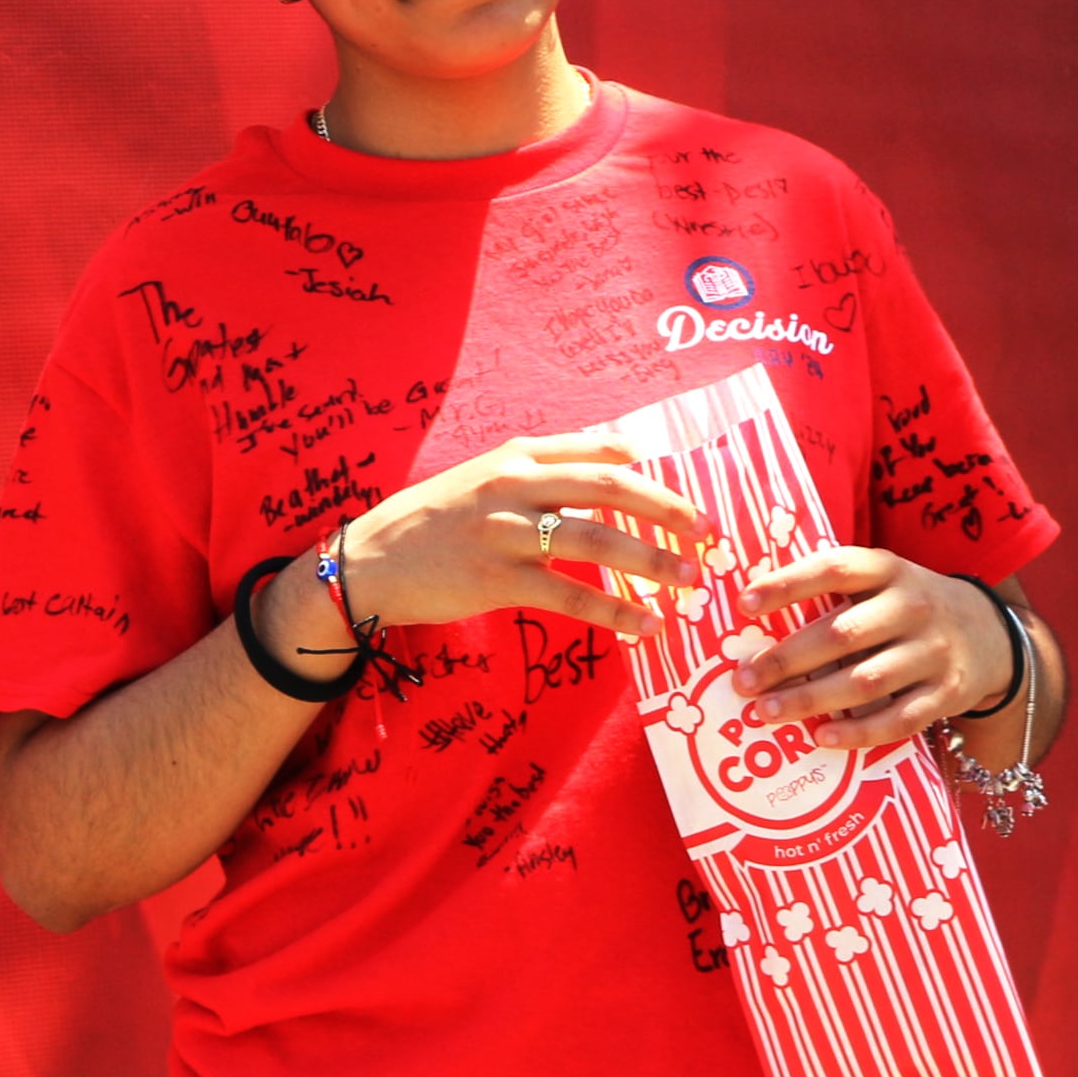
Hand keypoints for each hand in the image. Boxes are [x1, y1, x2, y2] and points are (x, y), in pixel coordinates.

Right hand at [325, 432, 708, 639]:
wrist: (370, 560)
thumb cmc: (433, 520)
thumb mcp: (483, 476)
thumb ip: (542, 465)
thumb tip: (616, 451)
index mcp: (515, 455)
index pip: (595, 450)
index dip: (647, 467)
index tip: (687, 485)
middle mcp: (513, 485)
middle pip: (608, 489)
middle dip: (666, 509)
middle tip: (708, 530)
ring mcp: (504, 532)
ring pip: (596, 542)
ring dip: (652, 562)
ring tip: (691, 580)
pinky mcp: (496, 580)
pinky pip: (569, 596)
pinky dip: (614, 612)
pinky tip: (645, 627)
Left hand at [730, 547, 1009, 748]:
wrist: (990, 632)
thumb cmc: (906, 605)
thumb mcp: (880, 580)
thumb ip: (830, 591)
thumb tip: (751, 620)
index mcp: (887, 570)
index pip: (834, 569)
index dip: (787, 585)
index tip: (743, 605)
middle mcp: (913, 607)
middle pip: (842, 635)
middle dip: (787, 660)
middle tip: (744, 681)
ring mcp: (933, 653)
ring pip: (865, 681)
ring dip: (811, 700)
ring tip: (766, 712)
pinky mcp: (947, 694)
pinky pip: (898, 718)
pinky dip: (858, 732)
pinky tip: (821, 737)